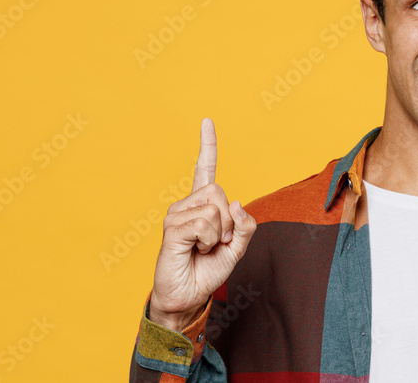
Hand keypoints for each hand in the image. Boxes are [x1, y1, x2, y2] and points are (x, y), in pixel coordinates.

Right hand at [149, 118, 256, 331]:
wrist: (188, 296)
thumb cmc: (208, 270)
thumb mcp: (237, 248)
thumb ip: (245, 225)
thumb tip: (235, 203)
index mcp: (202, 205)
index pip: (205, 169)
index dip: (208, 146)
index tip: (207, 121)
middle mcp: (187, 204)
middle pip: (219, 192)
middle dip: (228, 221)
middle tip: (217, 241)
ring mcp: (177, 214)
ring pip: (214, 209)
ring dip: (218, 234)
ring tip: (204, 248)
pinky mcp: (172, 228)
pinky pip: (205, 224)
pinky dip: (208, 241)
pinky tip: (195, 250)